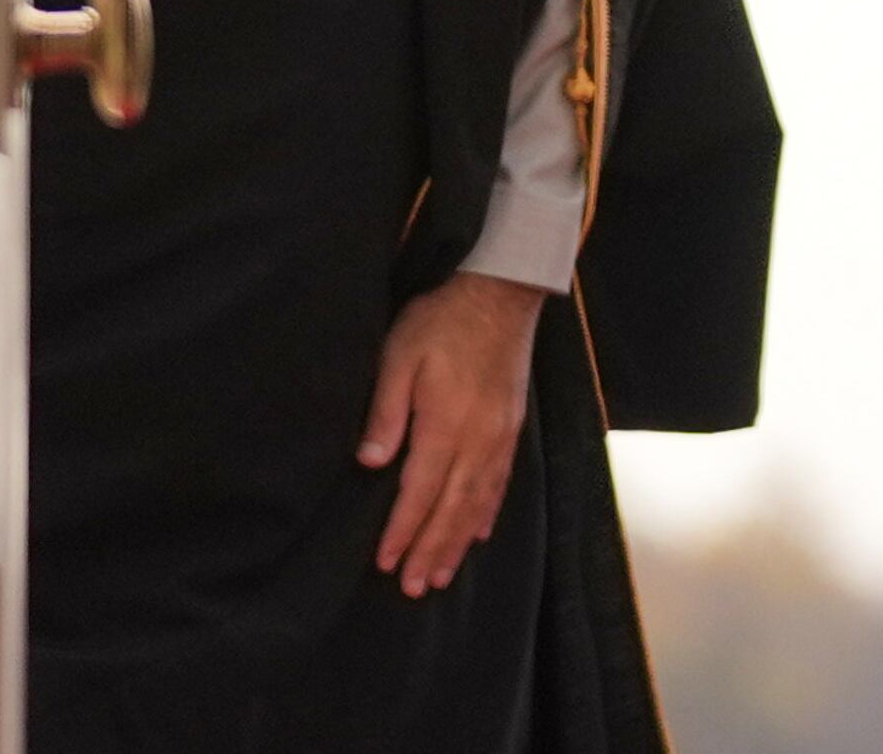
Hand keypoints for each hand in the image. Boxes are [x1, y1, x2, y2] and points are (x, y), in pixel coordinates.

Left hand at [356, 270, 543, 597]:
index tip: (386, 563)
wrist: (501, 293)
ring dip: (458, 542)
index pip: (419, 492)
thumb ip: (386, 412)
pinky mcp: (511, 428)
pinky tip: (477, 533)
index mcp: (445, 425)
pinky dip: (487, 514)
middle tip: (414, 588)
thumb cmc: (441, 321)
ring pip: (478, 503)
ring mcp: (500, 437)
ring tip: (442, 574)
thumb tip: (370, 463)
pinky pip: (500, 483)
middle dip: (430, 550)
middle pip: (452, 509)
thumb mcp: (400, 356)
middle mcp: (478, 440)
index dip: (402, 530)